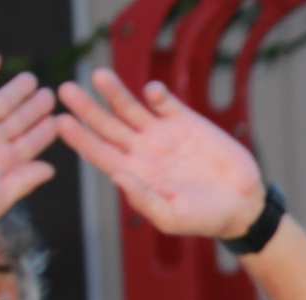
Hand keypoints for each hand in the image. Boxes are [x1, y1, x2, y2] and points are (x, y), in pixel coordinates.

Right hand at [0, 56, 57, 234]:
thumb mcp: (1, 196)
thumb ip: (26, 180)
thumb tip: (51, 169)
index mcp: (4, 163)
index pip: (30, 143)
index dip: (45, 132)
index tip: (61, 121)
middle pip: (19, 120)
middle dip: (35, 108)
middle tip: (52, 94)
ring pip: (0, 101)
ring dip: (15, 89)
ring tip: (32, 79)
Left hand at [54, 70, 264, 241]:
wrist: (244, 205)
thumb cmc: (206, 218)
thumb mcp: (173, 218)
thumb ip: (145, 199)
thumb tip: (118, 177)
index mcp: (134, 173)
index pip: (98, 152)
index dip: (79, 137)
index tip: (61, 122)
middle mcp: (142, 150)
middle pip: (106, 124)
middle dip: (86, 108)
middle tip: (65, 90)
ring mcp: (162, 134)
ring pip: (129, 108)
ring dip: (114, 92)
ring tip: (99, 76)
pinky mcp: (186, 122)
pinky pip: (165, 103)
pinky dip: (157, 94)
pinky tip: (152, 91)